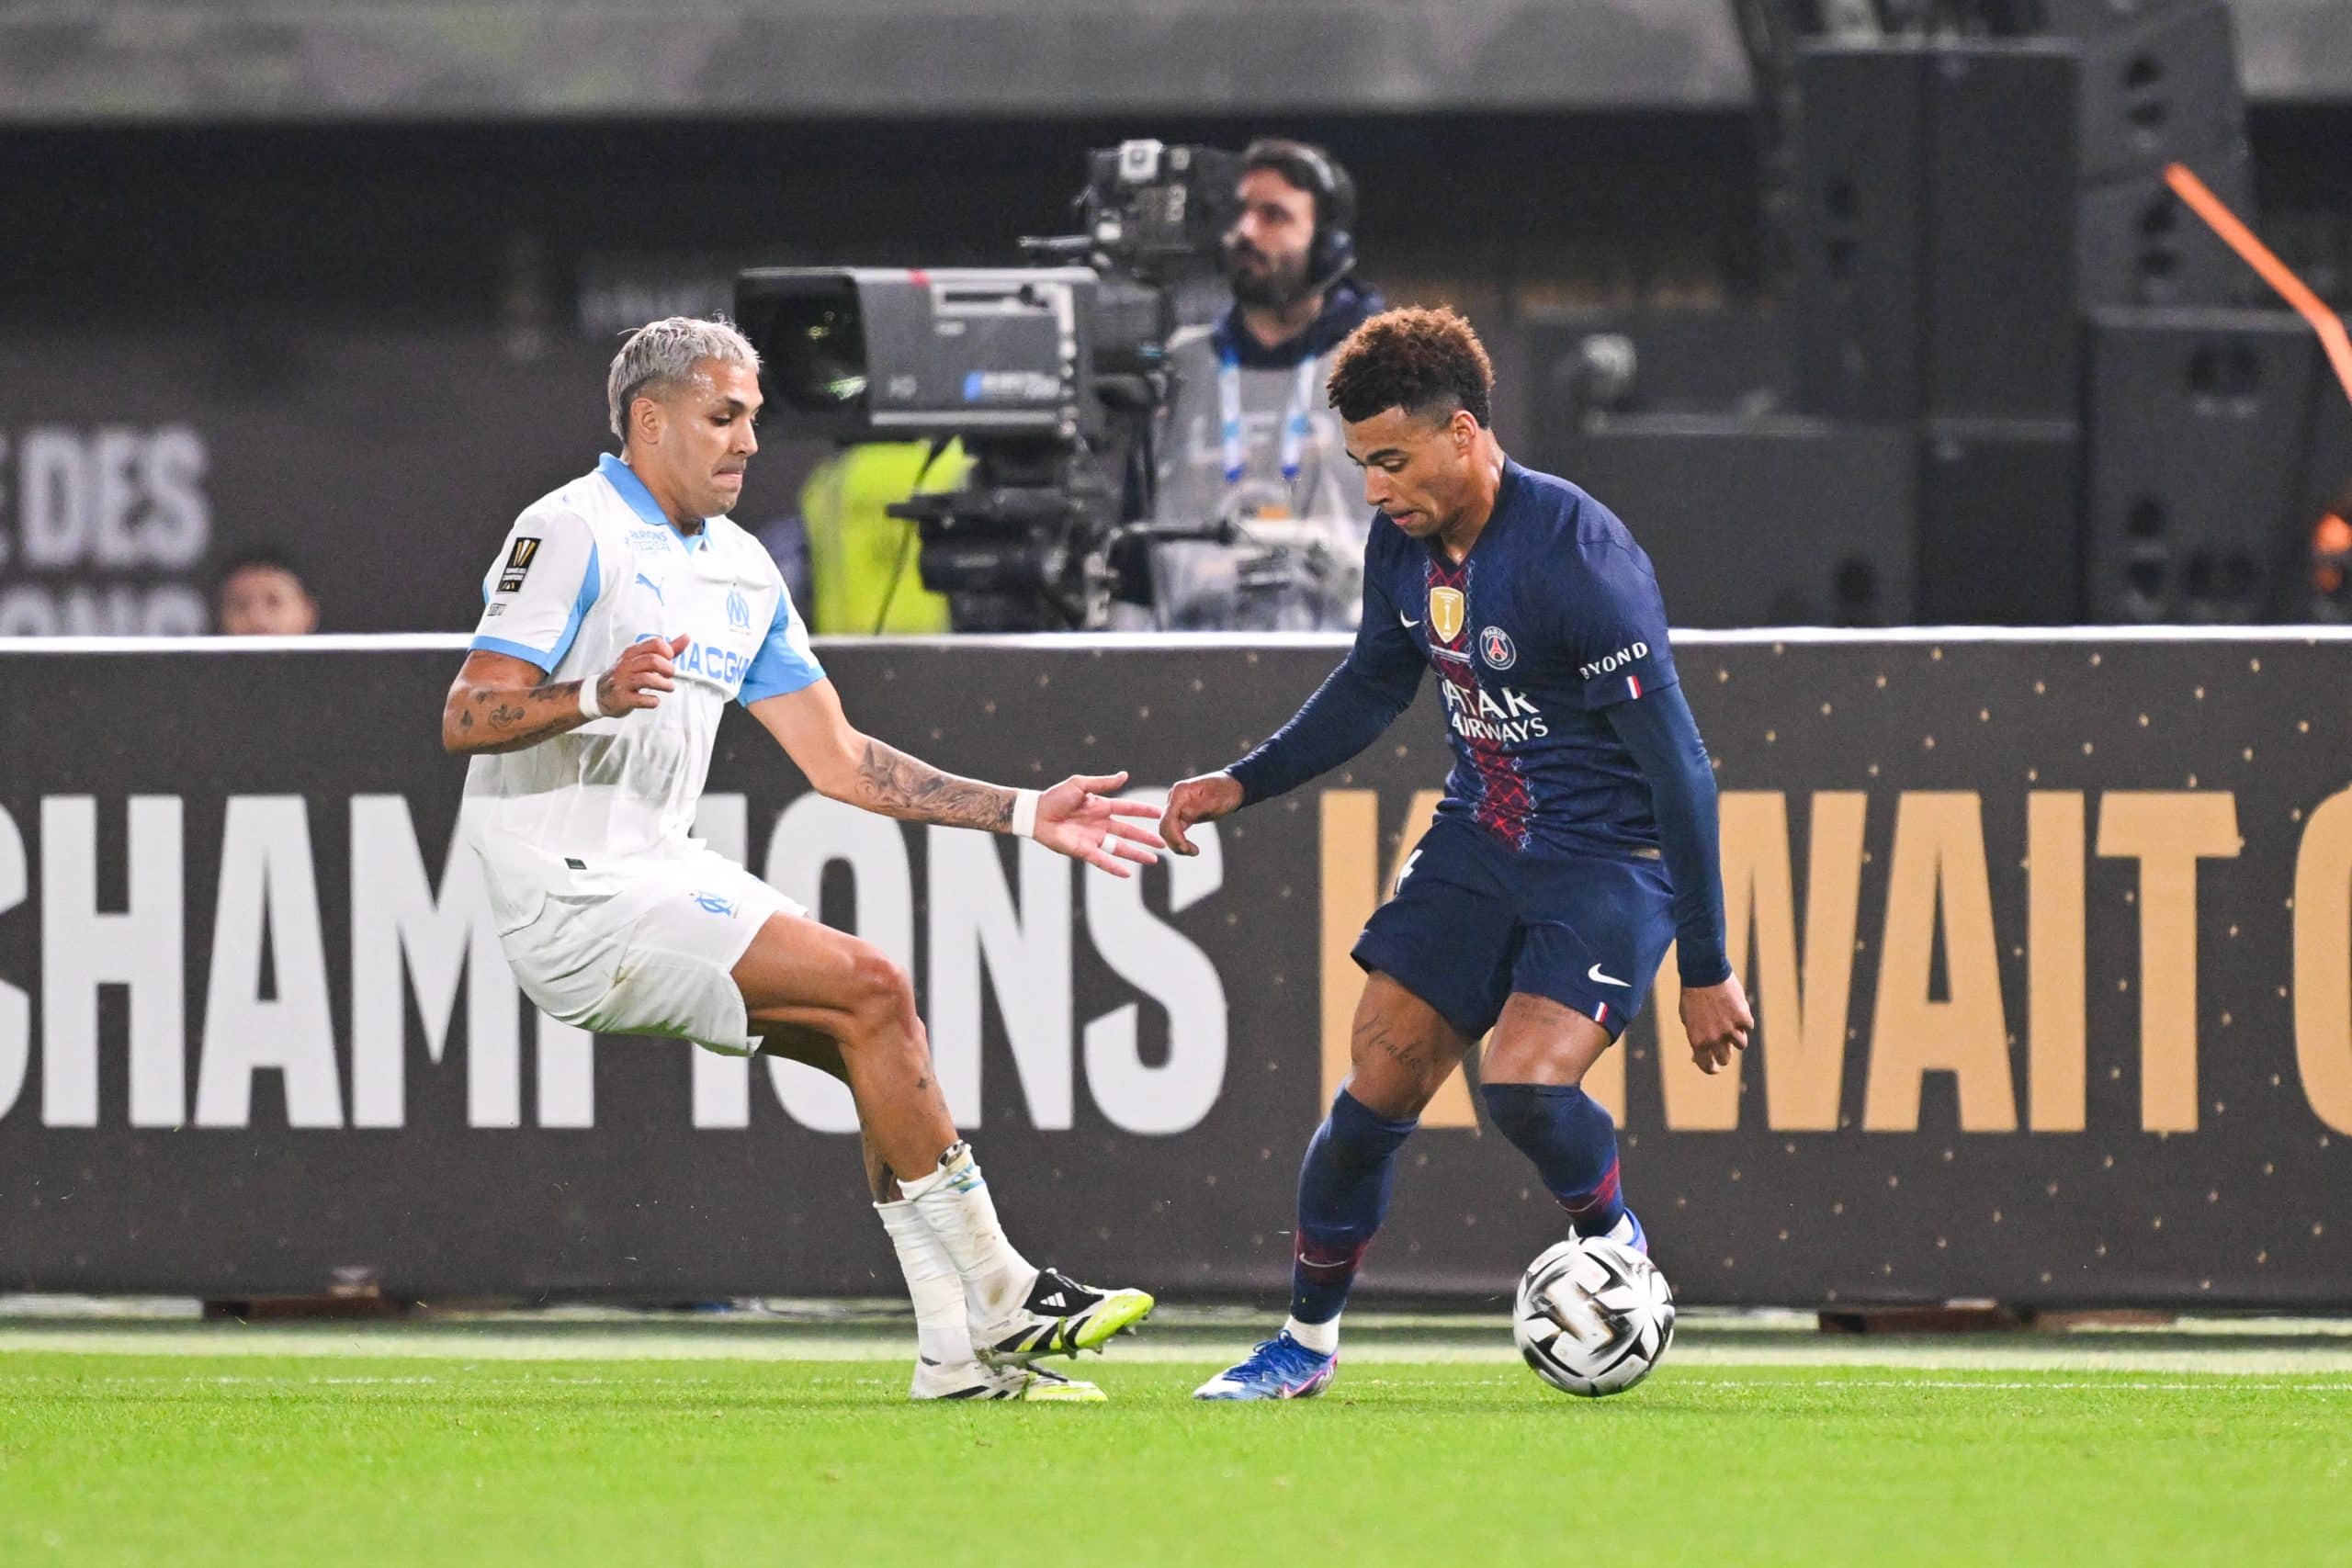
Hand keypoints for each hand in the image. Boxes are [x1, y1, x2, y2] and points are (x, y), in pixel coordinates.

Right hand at [597, 633, 688, 713]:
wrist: (600, 694)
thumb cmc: (627, 675)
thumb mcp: (643, 659)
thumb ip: (666, 650)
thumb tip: (687, 637)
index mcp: (632, 653)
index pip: (655, 644)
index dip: (668, 652)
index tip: (670, 660)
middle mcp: (626, 665)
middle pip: (653, 660)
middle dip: (668, 669)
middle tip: (670, 675)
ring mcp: (622, 681)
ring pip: (647, 679)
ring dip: (664, 684)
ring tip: (669, 687)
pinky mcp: (622, 698)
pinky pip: (640, 699)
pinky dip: (652, 701)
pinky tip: (655, 700)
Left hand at [1032, 771, 1164, 878]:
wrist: (1036, 813)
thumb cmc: (1055, 796)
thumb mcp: (1081, 785)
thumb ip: (1103, 783)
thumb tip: (1125, 775)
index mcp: (1101, 807)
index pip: (1129, 810)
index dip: (1144, 811)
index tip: (1160, 813)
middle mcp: (1101, 824)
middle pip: (1129, 832)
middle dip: (1146, 838)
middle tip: (1164, 843)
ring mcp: (1093, 838)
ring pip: (1120, 848)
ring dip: (1137, 854)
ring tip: (1153, 861)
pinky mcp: (1084, 851)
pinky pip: (1102, 860)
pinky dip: (1115, 867)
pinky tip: (1128, 873)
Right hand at [1158, 771, 1243, 856]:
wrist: (1233, 787)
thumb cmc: (1226, 791)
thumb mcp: (1216, 800)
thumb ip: (1199, 808)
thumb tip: (1184, 816)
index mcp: (1180, 791)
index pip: (1168, 817)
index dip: (1174, 835)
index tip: (1186, 848)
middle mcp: (1174, 798)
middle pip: (1164, 825)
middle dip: (1175, 842)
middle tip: (1193, 852)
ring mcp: (1176, 806)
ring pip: (1167, 830)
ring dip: (1176, 844)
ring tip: (1194, 851)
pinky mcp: (1181, 814)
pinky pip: (1174, 830)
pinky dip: (1179, 841)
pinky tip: (1190, 848)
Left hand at [1680, 973, 1753, 1075]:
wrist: (1703, 973)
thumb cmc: (1692, 996)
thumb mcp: (1688, 1019)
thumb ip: (1697, 1037)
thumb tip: (1698, 1056)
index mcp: (1698, 1041)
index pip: (1707, 1065)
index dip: (1711, 1068)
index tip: (1715, 1068)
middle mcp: (1715, 1039)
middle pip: (1725, 1058)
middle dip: (1724, 1052)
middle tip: (1723, 1044)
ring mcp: (1731, 1029)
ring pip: (1740, 1044)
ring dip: (1736, 1035)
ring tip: (1728, 1021)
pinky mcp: (1743, 1018)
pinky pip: (1748, 1026)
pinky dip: (1744, 1020)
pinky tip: (1736, 1009)